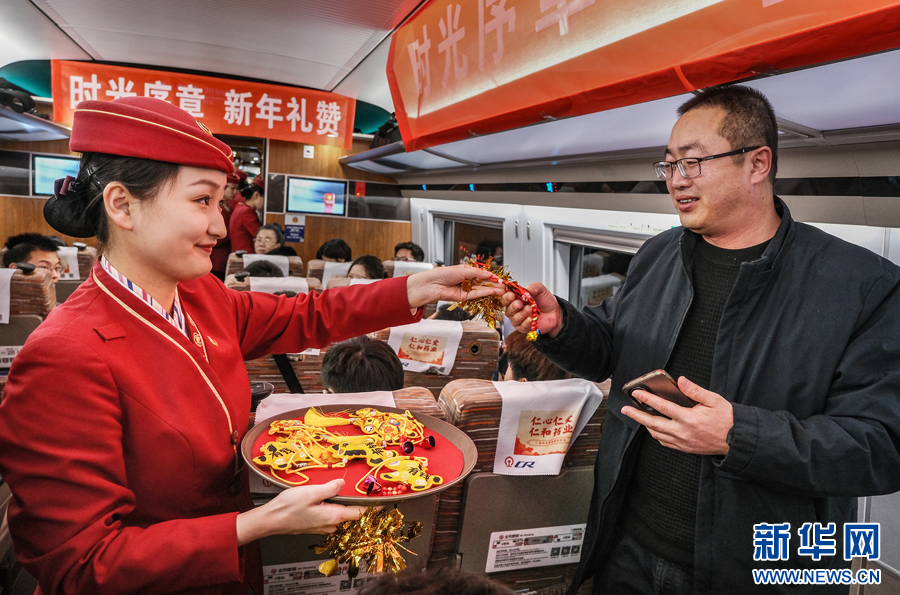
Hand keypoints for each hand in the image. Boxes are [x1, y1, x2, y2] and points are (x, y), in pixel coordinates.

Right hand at [236, 479, 367, 543]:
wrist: (270, 520)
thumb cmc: (288, 508)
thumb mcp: (311, 492)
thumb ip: (329, 488)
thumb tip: (342, 483)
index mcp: (333, 516)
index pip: (359, 513)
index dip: (371, 507)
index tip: (382, 502)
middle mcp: (330, 524)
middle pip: (350, 515)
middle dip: (358, 504)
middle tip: (364, 491)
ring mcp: (321, 526)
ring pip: (339, 516)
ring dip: (343, 506)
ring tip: (344, 492)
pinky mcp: (314, 524)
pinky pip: (329, 517)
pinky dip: (332, 508)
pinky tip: (327, 499)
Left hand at [406, 264, 503, 308]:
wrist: (432, 285)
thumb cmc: (444, 274)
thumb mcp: (463, 270)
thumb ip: (478, 273)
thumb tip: (489, 274)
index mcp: (466, 271)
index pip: (482, 274)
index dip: (492, 277)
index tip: (501, 279)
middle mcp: (467, 280)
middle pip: (484, 283)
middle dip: (494, 285)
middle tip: (505, 287)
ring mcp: (466, 289)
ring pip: (482, 289)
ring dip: (492, 290)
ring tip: (503, 291)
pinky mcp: (464, 297)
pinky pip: (477, 295)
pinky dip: (485, 293)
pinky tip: (493, 292)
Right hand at [500, 282, 563, 337]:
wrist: (554, 312)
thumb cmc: (545, 301)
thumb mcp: (541, 290)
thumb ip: (533, 287)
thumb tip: (526, 288)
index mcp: (516, 298)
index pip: (506, 298)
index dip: (506, 297)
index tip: (511, 295)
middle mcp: (515, 309)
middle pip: (508, 309)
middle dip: (513, 306)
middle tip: (520, 303)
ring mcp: (519, 319)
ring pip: (514, 319)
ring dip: (521, 314)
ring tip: (530, 309)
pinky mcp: (524, 327)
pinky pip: (521, 326)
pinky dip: (526, 322)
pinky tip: (531, 318)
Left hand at [620, 376, 733, 455]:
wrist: (737, 440)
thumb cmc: (727, 419)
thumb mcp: (714, 400)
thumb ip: (695, 391)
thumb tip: (681, 381)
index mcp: (689, 418)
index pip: (662, 407)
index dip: (647, 399)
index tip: (636, 393)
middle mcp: (683, 432)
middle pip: (653, 423)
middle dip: (636, 416)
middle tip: (625, 410)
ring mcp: (683, 442)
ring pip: (657, 435)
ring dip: (646, 425)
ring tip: (638, 417)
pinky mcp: (685, 448)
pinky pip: (665, 443)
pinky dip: (656, 435)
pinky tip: (654, 429)